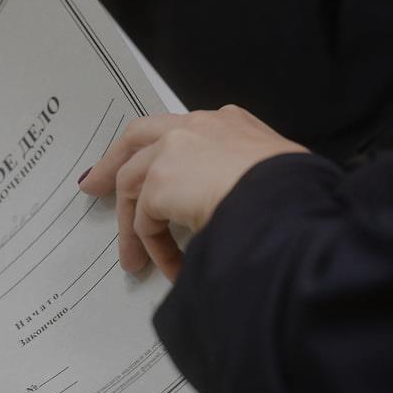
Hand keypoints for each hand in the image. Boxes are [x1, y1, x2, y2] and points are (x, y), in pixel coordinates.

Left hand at [78, 105, 306, 279]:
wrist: (286, 200)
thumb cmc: (297, 196)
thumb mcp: (275, 179)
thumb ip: (247, 185)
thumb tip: (235, 214)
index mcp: (230, 125)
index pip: (184, 134)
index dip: (162, 153)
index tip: (150, 171)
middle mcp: (198, 128)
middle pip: (138, 138)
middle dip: (113, 162)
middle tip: (95, 185)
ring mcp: (175, 149)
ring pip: (134, 182)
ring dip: (134, 226)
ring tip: (135, 260)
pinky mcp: (159, 179)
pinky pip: (144, 219)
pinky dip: (152, 246)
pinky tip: (169, 268)